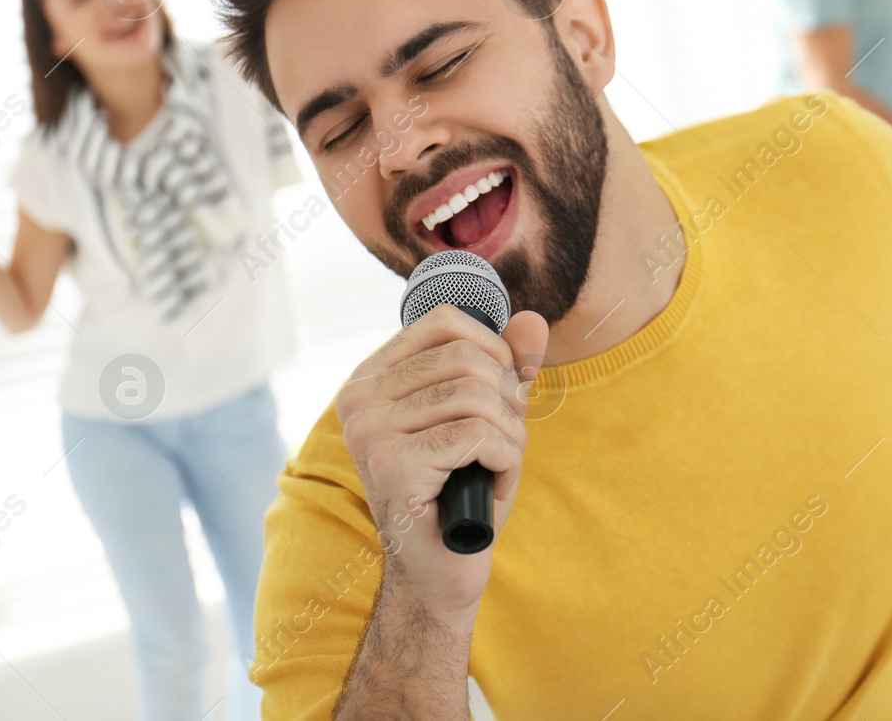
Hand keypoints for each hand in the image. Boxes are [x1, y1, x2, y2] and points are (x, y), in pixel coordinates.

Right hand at [336, 305, 548, 617]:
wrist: (440, 570)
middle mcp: (359, 399)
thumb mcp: (489, 416)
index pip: (445, 322)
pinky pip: (480, 436)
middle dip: (506, 399)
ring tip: (496, 466)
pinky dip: (506, 461)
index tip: (499, 392)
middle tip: (502, 441)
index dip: (492, 350)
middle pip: (467, 358)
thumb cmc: (461, 490)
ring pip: (477, 396)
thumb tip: (532, 321)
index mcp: (371, 378)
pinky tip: (491, 486)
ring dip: (509, 435)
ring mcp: (371, 432)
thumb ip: (508, 365)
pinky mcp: (393, 466)